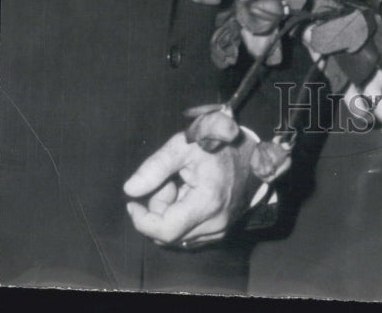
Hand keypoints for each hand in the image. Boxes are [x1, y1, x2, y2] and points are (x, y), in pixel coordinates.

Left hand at [123, 130, 257, 246]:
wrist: (251, 153)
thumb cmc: (217, 144)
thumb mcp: (185, 145)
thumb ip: (156, 166)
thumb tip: (130, 189)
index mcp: (207, 202)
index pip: (165, 231)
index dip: (142, 220)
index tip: (132, 204)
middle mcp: (216, 223)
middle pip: (168, 233)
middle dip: (159, 209)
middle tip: (168, 181)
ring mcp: (220, 230)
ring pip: (177, 236)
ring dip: (170, 214)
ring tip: (181, 185)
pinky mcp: (221, 232)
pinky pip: (189, 235)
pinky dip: (182, 218)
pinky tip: (191, 195)